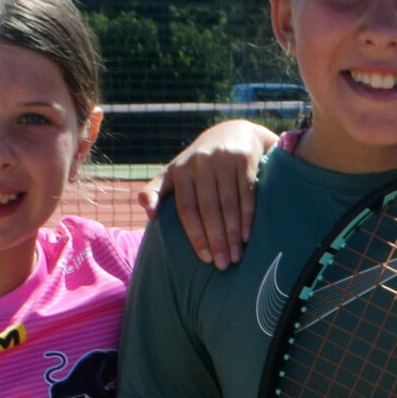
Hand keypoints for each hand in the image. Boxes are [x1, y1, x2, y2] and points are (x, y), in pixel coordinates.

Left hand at [144, 119, 277, 268]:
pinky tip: (248, 236)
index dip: (196, 235)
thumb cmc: (197, 163)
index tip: (204, 258)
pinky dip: (248, 216)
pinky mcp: (243, 158)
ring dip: (233, 233)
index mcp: (179, 171)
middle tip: (223, 265)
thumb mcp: (173, 172)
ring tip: (236, 256)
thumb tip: (149, 214)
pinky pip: (246, 192)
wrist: (231, 132)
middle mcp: (200, 163)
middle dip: (216, 239)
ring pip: (228, 203)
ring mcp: (222, 159)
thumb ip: (155, 191)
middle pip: (208, 208)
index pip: (186, 209)